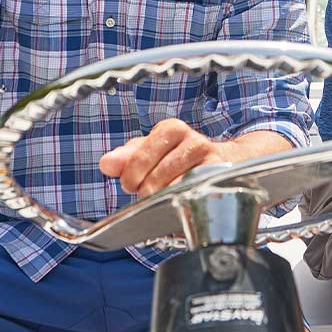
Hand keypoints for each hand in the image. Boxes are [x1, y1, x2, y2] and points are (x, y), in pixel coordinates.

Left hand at [99, 117, 229, 195]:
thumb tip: (106, 164)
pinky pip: (194, 193)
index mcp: (171, 129)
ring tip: (163, 199)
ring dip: (164, 199)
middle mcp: (192, 139)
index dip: (131, 176)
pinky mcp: (220, 177)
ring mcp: (209, 159)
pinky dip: (182, 202)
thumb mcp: (152, 152)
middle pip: (157, 177)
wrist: (225, 160)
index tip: (130, 184)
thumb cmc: (181, 157)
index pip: (140, 156)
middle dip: (147, 190)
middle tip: (147, 194)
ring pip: (174, 188)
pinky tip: (180, 202)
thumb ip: (127, 157)